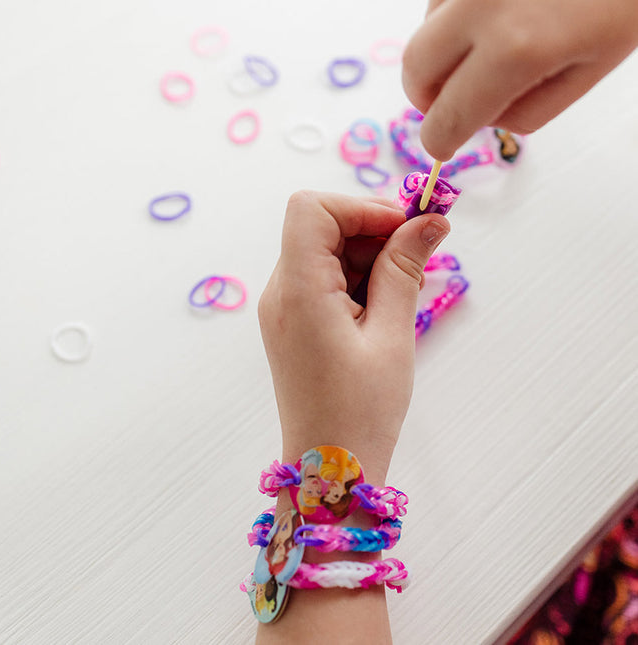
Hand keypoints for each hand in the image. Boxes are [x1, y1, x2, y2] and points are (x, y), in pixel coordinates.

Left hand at [258, 191, 449, 483]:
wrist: (330, 468)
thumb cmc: (361, 411)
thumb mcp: (392, 335)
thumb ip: (405, 269)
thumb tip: (429, 220)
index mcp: (298, 291)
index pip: (313, 209)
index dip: (362, 208)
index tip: (407, 230)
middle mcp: (280, 292)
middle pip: (321, 227)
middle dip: (373, 232)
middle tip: (420, 260)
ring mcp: (283, 308)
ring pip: (325, 251)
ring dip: (370, 258)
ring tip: (404, 295)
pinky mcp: (293, 322)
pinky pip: (323, 279)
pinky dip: (358, 280)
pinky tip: (385, 308)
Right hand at [402, 0, 637, 159]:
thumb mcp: (588, 71)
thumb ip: (528, 111)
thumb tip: (482, 116)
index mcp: (516, 48)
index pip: (448, 114)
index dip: (439, 139)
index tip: (440, 145)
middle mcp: (481, 4)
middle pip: (414, 66)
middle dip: (425, 96)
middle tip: (450, 103)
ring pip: (425, 27)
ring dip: (441, 51)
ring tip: (484, 48)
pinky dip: (454, 18)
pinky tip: (491, 14)